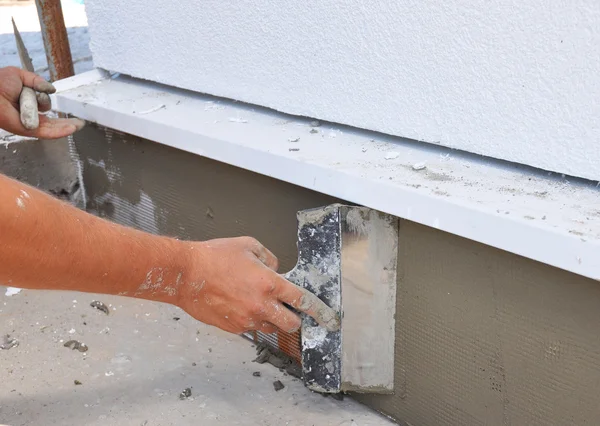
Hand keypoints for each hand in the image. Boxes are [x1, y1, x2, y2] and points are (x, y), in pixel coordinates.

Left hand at [0, 66, 84, 138]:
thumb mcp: (19, 75)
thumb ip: (37, 80)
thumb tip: (52, 90)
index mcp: (26, 104)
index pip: (44, 108)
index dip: (51, 106)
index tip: (58, 103)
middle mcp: (29, 116)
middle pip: (52, 122)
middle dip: (65, 122)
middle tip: (78, 122)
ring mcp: (30, 124)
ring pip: (53, 128)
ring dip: (67, 126)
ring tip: (79, 124)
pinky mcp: (29, 130)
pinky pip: (48, 132)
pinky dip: (61, 131)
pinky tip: (72, 129)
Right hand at [178, 237, 339, 334]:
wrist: (185, 275)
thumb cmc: (213, 257)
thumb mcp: (247, 246)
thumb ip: (268, 258)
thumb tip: (276, 269)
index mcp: (269, 284)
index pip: (301, 300)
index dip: (317, 309)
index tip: (326, 316)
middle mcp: (261, 305)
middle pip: (291, 324)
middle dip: (294, 319)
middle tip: (289, 311)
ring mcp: (246, 319)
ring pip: (270, 329)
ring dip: (271, 320)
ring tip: (259, 305)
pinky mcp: (233, 328)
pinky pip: (250, 328)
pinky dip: (250, 320)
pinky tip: (239, 306)